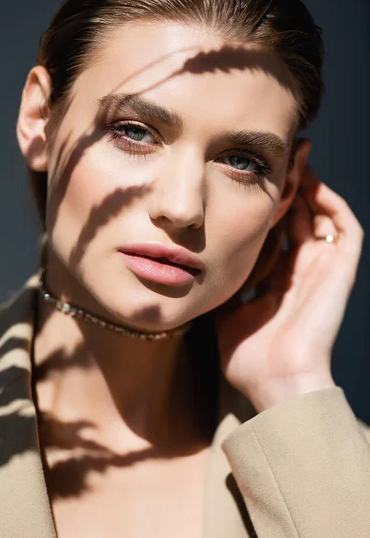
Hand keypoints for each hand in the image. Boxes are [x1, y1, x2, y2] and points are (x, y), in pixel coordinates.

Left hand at [215, 165, 364, 412]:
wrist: (274, 381)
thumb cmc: (247, 356)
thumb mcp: (225, 309)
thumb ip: (219, 283)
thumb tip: (192, 263)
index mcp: (278, 277)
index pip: (273, 229)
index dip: (262, 204)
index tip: (243, 176)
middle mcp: (302, 268)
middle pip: (298, 215)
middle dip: (285, 185)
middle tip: (270, 156)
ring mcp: (323, 268)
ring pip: (320, 215)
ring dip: (308, 186)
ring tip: (290, 159)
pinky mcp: (341, 271)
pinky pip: (345, 228)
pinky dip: (331, 203)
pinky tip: (310, 183)